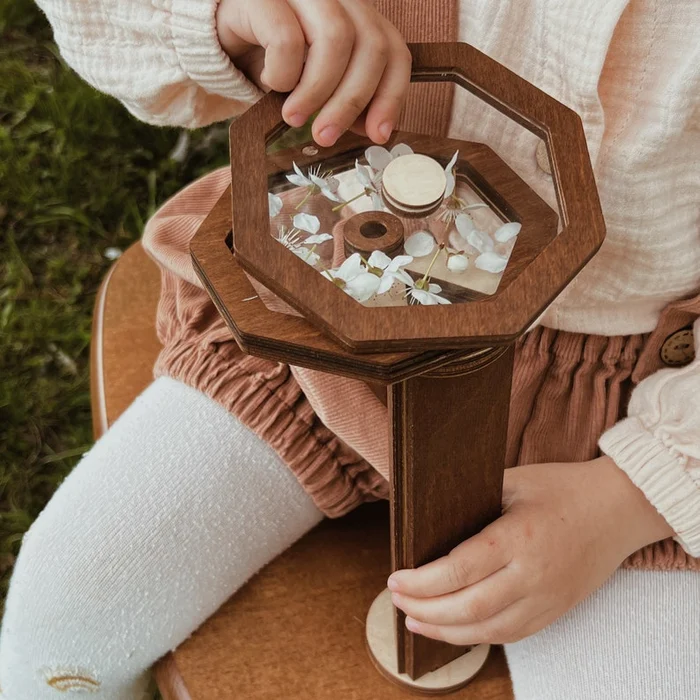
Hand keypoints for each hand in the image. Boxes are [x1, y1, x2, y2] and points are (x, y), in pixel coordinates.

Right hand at [216, 0, 411, 145]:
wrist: (220, 41)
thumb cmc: (276, 64)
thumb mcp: (318, 86)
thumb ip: (348, 98)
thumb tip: (375, 129)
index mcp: (357, 16)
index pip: (394, 50)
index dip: (392, 95)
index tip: (377, 134)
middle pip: (370, 46)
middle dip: (351, 101)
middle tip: (327, 136)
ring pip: (336, 39)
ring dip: (317, 92)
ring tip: (295, 118)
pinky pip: (287, 39)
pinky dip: (282, 74)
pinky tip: (271, 83)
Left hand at [388, 457, 672, 644]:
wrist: (619, 509)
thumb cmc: (561, 488)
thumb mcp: (512, 480)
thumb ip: (471, 499)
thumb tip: (426, 515)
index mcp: (518, 536)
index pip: (459, 570)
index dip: (421, 582)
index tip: (394, 579)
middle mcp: (533, 575)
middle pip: (468, 608)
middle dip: (424, 610)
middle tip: (396, 600)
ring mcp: (547, 599)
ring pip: (487, 631)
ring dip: (445, 632)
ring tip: (413, 621)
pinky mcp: (555, 611)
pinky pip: (510, 635)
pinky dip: (476, 637)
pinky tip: (452, 630)